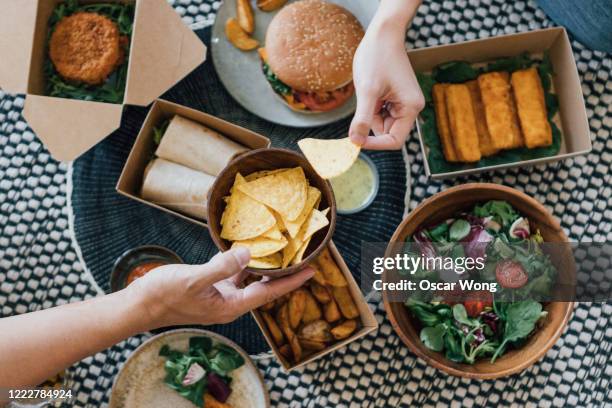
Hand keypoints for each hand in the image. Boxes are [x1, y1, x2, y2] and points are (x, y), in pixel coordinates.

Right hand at [127, 247, 313, 328]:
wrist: (139, 305)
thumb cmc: (164, 295)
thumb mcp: (194, 280)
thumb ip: (221, 267)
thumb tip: (247, 253)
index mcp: (230, 306)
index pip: (269, 293)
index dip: (291, 282)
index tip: (312, 271)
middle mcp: (229, 303)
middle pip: (264, 287)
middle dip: (283, 274)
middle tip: (302, 257)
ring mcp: (219, 295)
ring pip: (249, 279)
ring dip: (264, 266)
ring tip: (281, 250)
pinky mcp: (209, 287)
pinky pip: (232, 273)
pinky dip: (241, 261)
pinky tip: (246, 247)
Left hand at [349, 12, 424, 149]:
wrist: (382, 34)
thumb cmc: (376, 58)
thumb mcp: (367, 91)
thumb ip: (363, 119)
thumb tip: (355, 142)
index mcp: (411, 107)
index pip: (394, 140)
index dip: (375, 144)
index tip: (355, 140)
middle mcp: (411, 107)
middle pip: (387, 132)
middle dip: (370, 124)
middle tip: (362, 104)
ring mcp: (403, 103)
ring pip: (381, 123)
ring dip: (369, 114)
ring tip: (368, 91)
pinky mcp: (394, 98)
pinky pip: (380, 113)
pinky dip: (370, 107)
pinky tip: (370, 89)